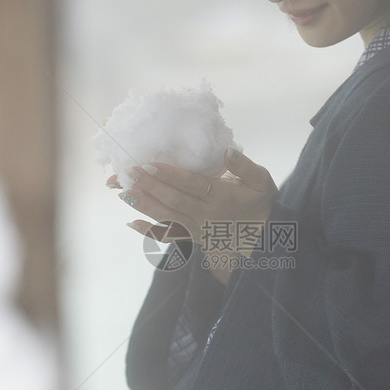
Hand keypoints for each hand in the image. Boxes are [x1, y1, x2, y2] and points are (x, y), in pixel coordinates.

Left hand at [109, 149, 277, 282]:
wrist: (265, 237)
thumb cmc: (261, 203)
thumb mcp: (262, 181)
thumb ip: (245, 166)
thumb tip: (228, 152)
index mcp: (222, 197)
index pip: (192, 184)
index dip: (170, 175)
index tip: (149, 164)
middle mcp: (206, 215)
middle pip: (173, 200)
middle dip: (149, 186)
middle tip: (128, 173)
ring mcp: (197, 228)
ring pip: (167, 217)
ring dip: (144, 204)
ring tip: (123, 192)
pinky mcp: (192, 238)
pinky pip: (169, 236)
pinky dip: (149, 231)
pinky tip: (131, 223)